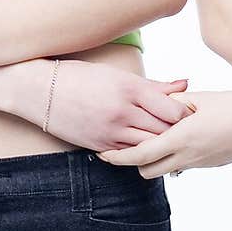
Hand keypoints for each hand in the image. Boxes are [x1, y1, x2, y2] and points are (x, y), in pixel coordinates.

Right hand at [34, 62, 195, 152]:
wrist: (41, 91)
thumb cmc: (83, 77)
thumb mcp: (120, 75)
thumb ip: (155, 85)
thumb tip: (185, 84)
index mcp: (130, 88)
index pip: (172, 109)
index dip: (185, 114)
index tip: (190, 113)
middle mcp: (122, 111)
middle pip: (164, 130)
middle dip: (177, 131)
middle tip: (187, 130)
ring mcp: (110, 131)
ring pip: (149, 146)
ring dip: (160, 144)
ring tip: (169, 140)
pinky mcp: (100, 145)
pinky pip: (129, 155)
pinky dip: (140, 151)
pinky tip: (146, 147)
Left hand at [99, 89, 231, 175]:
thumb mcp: (202, 98)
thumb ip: (173, 103)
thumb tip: (153, 104)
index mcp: (182, 139)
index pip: (139, 155)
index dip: (117, 157)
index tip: (102, 154)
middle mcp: (190, 157)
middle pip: (147, 171)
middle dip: (134, 162)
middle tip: (125, 145)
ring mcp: (203, 164)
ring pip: (166, 169)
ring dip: (155, 159)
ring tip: (153, 138)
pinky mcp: (214, 164)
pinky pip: (185, 164)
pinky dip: (175, 155)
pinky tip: (180, 137)